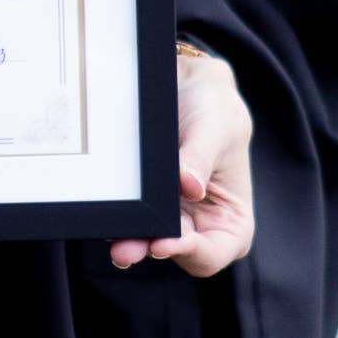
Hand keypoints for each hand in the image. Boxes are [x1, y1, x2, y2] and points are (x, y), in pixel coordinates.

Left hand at [110, 49, 253, 276]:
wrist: (184, 85)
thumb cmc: (214, 107)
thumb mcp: (216, 126)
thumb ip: (201, 156)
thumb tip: (189, 187)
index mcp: (231, 221)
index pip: (213, 253)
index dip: (191, 253)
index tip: (165, 241)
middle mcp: (199, 227)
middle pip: (172, 252)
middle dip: (147, 250)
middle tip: (124, 251)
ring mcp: (168, 219)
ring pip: (145, 240)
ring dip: (127, 240)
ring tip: (111, 235)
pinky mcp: (142, 206)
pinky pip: (127, 219)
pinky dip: (116, 218)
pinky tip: (105, 211)